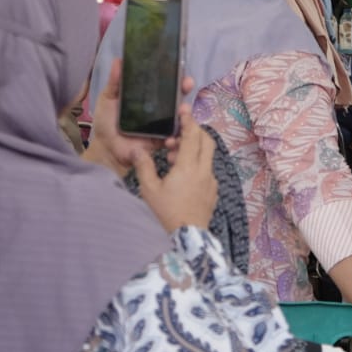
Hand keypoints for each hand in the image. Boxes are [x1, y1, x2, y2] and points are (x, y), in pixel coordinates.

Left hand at [83, 61, 191, 176]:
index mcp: (146, 96)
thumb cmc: (106, 121)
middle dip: (185, 88)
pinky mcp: (162, 140)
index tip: (179, 68)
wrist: (104, 147)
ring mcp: (161, 124)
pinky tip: (176, 131)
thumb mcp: (108, 98)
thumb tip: (118, 59)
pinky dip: (178, 134)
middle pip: (176, 96)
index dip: (174, 75)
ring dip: (186, 111)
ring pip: (180, 115)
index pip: (164, 83)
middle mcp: (157, 109)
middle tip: (187, 83)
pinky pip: (175, 137)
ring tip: (184, 108)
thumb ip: (115, 81)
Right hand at [133, 112, 216, 230]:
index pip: (193, 136)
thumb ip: (144, 166)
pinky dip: (197, 165)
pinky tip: (181, 176)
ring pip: (207, 157)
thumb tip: (138, 150)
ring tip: (172, 158)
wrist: (186, 241)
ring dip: (193, 150)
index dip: (188, 121)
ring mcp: (211, 183)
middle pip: (207, 141)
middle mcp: (204, 172)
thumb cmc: (165, 215)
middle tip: (177, 134)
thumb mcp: (149, 190)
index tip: (184, 111)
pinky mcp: (212, 193)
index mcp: (189, 167)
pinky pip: (207, 171)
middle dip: (194, 132)